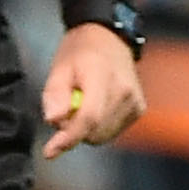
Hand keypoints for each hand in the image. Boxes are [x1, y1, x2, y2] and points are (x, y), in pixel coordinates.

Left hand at [39, 24, 143, 158]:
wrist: (110, 38)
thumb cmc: (79, 52)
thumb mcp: (59, 67)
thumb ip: (55, 95)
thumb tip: (54, 121)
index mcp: (103, 77)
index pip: (89, 117)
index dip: (68, 138)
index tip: (49, 152)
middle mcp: (125, 92)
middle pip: (95, 132)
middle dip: (73, 130)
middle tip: (65, 109)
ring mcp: (136, 102)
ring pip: (103, 136)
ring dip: (86, 130)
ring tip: (81, 104)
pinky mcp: (139, 109)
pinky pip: (112, 132)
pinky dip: (99, 127)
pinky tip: (96, 106)